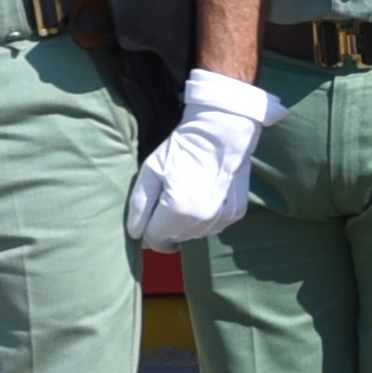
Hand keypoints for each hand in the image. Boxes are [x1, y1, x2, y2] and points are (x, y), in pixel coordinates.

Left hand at [122, 69, 281, 250]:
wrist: (222, 132)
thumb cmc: (182, 149)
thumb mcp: (150, 171)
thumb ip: (139, 206)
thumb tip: (136, 234)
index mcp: (177, 211)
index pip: (156, 240)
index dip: (148, 230)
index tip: (150, 215)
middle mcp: (201, 221)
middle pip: (176, 238)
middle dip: (168, 225)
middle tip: (170, 196)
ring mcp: (221, 218)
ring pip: (194, 234)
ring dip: (187, 223)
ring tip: (188, 193)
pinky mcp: (235, 214)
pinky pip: (213, 226)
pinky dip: (206, 217)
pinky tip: (205, 195)